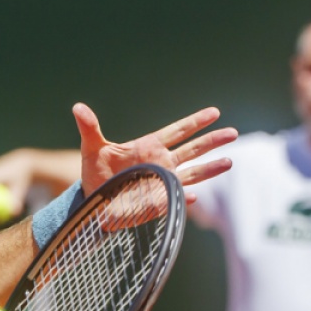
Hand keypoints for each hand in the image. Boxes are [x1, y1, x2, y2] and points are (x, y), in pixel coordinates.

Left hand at [73, 103, 236, 199]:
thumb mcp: (91, 149)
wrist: (94, 200)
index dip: (195, 122)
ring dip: (210, 169)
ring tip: (229, 162)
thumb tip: (77, 108)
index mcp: (149, 146)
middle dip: (212, 141)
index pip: (177, 131)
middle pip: (192, 149)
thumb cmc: (95, 173)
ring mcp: (163, 182)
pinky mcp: (159, 202)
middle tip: (232, 133)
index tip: (214, 112)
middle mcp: (162, 163)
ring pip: (192, 173)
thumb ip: (89, 128)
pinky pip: (176, 198)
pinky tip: (194, 197)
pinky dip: (184, 198)